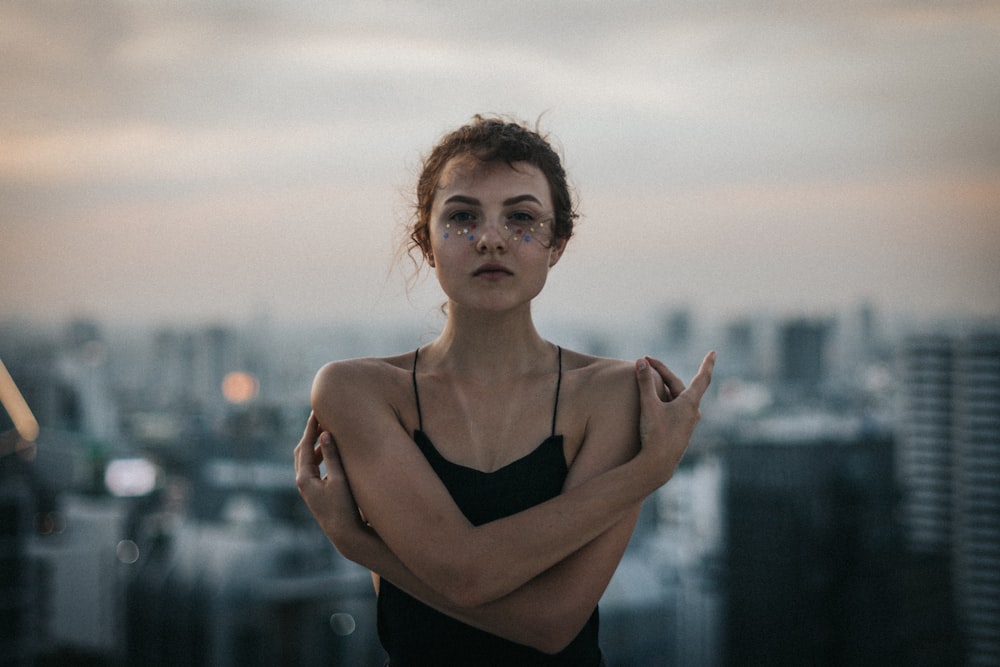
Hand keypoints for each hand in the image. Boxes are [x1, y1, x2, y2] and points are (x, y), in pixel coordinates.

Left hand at [294, 412, 365, 551]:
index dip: (310, 428)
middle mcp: (302, 482)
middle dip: (310, 434)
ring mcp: (308, 488)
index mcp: (304, 478)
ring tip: (327, 432)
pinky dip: (319, 456)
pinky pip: (313, 468)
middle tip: (320, 419)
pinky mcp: (315, 492)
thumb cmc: (343, 508)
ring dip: (315, 445)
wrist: (344, 534)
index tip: (316, 412)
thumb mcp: (339, 479)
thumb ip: (332, 456)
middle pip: (301, 451)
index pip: (305, 445)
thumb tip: (325, 434)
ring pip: (306, 460)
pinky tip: (331, 453)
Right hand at [634, 351, 714, 482]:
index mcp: (690, 403)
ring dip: (665, 386)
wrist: (658, 465)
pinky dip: (665, 399)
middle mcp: (693, 412)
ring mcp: (687, 423)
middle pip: (680, 385)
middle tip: (646, 362)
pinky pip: (675, 409)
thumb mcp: (648, 405)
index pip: (702, 378)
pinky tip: (656, 401)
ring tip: (650, 379)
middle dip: (663, 372)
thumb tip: (641, 361)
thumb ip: (644, 382)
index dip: (707, 364)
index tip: (714, 352)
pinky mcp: (680, 432)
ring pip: (678, 398)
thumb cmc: (655, 434)